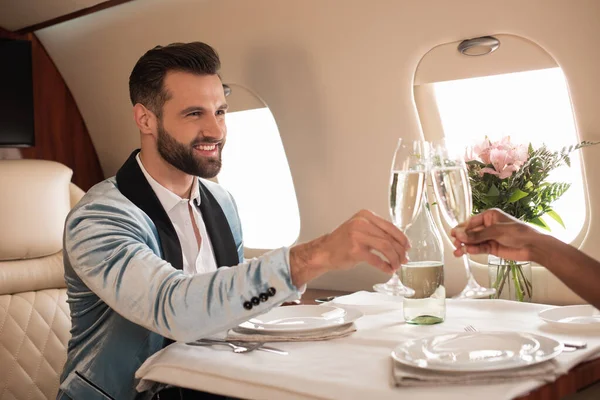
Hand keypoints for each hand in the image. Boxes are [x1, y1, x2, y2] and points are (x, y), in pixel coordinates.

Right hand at [290, 210, 409, 286]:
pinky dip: (385, 266)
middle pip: (389, 238)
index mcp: (365, 215)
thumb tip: (400, 244)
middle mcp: (361, 223)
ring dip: (394, 259)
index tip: (408, 247)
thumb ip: (377, 233)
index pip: (390, 226)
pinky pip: (376, 259)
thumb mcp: (360, 230)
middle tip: (404, 260)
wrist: (324, 252)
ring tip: (396, 266)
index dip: (402, 238)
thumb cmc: (342, 243)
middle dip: (400, 251)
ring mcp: (357, 236)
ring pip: (386, 248)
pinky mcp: (355, 250)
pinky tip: (387, 270)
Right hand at [450, 208, 540, 261]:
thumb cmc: (518, 232)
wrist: (533, 246)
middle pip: (471, 232)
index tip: (453, 234)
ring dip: (466, 246)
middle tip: (455, 244)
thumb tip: (459, 236)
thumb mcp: (496, 231)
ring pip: (474, 241)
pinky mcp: (492, 248)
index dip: (462, 228)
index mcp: (490, 216)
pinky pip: (480, 248)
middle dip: (462, 238)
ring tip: (457, 252)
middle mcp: (488, 226)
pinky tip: (468, 252)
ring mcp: (490, 237)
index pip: (472, 222)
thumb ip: (477, 235)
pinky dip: (473, 250)